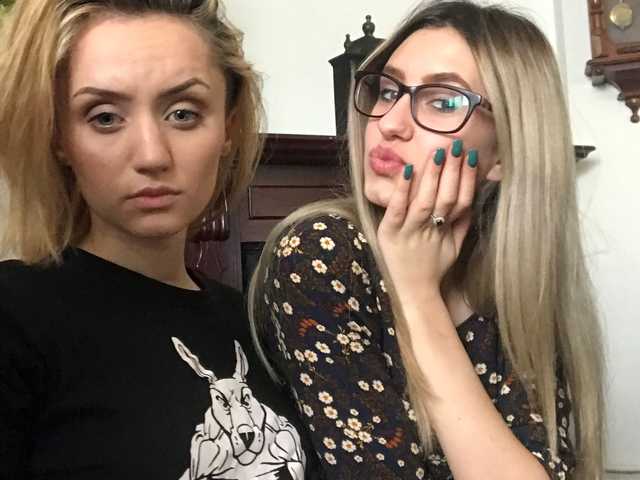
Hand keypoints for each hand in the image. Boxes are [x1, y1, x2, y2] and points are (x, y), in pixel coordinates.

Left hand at [377, 140, 477, 301]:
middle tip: (455, 146)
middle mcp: (430, 230)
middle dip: (451, 171)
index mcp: (447, 231)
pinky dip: (403, 190)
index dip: (468, 179)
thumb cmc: (432, 268)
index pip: (462, 201)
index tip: (471, 157)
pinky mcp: (389, 233)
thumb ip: (463, 224)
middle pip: (445, 198)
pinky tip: (408, 170)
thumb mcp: (453, 248)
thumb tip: (473, 197)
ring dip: (432, 176)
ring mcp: (409, 232)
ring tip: (437, 154)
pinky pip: (397, 209)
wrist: (412, 293)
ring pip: (424, 201)